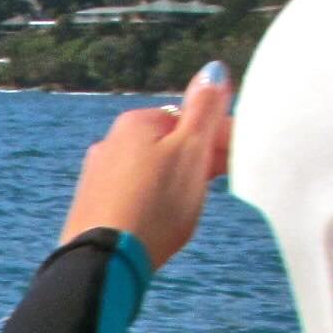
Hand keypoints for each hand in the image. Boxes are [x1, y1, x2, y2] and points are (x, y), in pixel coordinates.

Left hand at [59, 61, 232, 270]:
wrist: (105, 262)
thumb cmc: (155, 204)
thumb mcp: (190, 150)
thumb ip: (204, 109)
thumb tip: (213, 70)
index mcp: (136, 122)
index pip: (190, 119)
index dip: (221, 137)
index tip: (241, 159)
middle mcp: (110, 143)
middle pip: (168, 144)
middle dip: (199, 159)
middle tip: (222, 182)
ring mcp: (96, 176)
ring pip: (150, 170)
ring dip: (176, 180)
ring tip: (192, 204)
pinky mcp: (91, 208)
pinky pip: (132, 195)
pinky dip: (152, 201)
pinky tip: (161, 219)